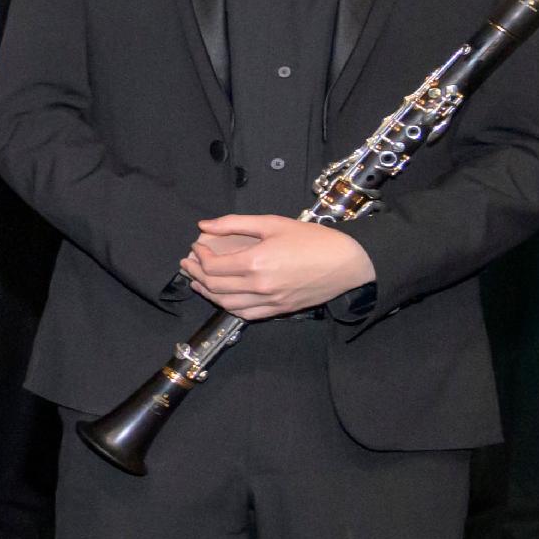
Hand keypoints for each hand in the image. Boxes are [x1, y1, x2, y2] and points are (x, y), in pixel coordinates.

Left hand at [182, 216, 374, 320]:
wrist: (349, 262)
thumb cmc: (314, 239)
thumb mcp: (273, 223)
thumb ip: (235, 223)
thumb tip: (205, 225)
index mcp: (256, 263)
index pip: (213, 266)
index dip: (199, 257)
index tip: (196, 247)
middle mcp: (259, 286)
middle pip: (214, 286)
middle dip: (196, 274)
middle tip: (189, 264)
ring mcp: (269, 302)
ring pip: (226, 304)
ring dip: (208, 293)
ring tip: (198, 281)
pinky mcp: (279, 311)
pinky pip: (245, 315)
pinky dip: (229, 307)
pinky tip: (223, 297)